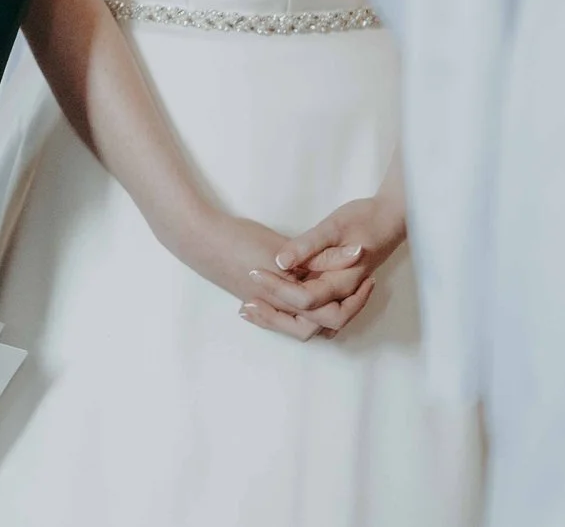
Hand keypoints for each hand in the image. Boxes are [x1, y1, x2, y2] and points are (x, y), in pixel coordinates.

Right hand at [166, 210, 345, 339]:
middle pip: (317, 327)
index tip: (366, 280)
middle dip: (340, 311)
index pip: (330, 315)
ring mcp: (263, 304)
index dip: (353, 301)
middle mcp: (276, 308)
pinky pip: (282, 314)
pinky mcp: (253, 295)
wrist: (199, 238)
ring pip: (298, 322)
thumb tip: (355, 256)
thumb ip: (319, 257)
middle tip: (358, 290)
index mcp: (286, 299)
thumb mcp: (283, 248)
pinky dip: (297, 309)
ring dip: (319, 313)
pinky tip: (302, 294)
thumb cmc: (239, 241)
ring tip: (337, 294)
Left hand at [258, 192, 406, 337]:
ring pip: (313, 325)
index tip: (254, 272)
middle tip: (247, 304)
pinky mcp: (337, 290)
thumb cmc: (366, 219)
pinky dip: (292, 314)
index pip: (305, 298)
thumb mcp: (334, 226)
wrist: (392, 219)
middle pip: (309, 325)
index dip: (277, 288)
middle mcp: (343, 295)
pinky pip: (316, 314)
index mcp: (342, 282)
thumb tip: (281, 262)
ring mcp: (341, 296)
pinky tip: (270, 302)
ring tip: (251, 308)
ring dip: (281, 321)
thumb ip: (308, 245)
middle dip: (276, 318)